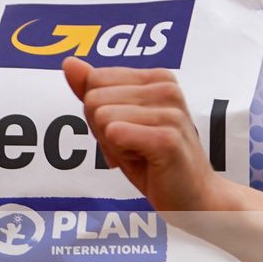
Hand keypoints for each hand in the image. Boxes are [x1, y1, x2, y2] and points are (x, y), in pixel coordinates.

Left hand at [63, 58, 219, 214]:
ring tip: (142, 154)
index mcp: (157, 77)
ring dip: (114, 146)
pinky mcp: (167, 139)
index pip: (94, 81)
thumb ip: (93, 90)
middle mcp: (166, 88)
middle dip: (103, 130)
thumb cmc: (153, 160)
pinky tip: (147, 162)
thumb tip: (69, 62)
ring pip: (102, 118)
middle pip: (94, 100)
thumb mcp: (117, 121)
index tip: (127, 130)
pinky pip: (115, 134)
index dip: (99, 114)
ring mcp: (170, 112)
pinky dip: (121, 156)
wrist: (193, 198)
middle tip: (134, 146)